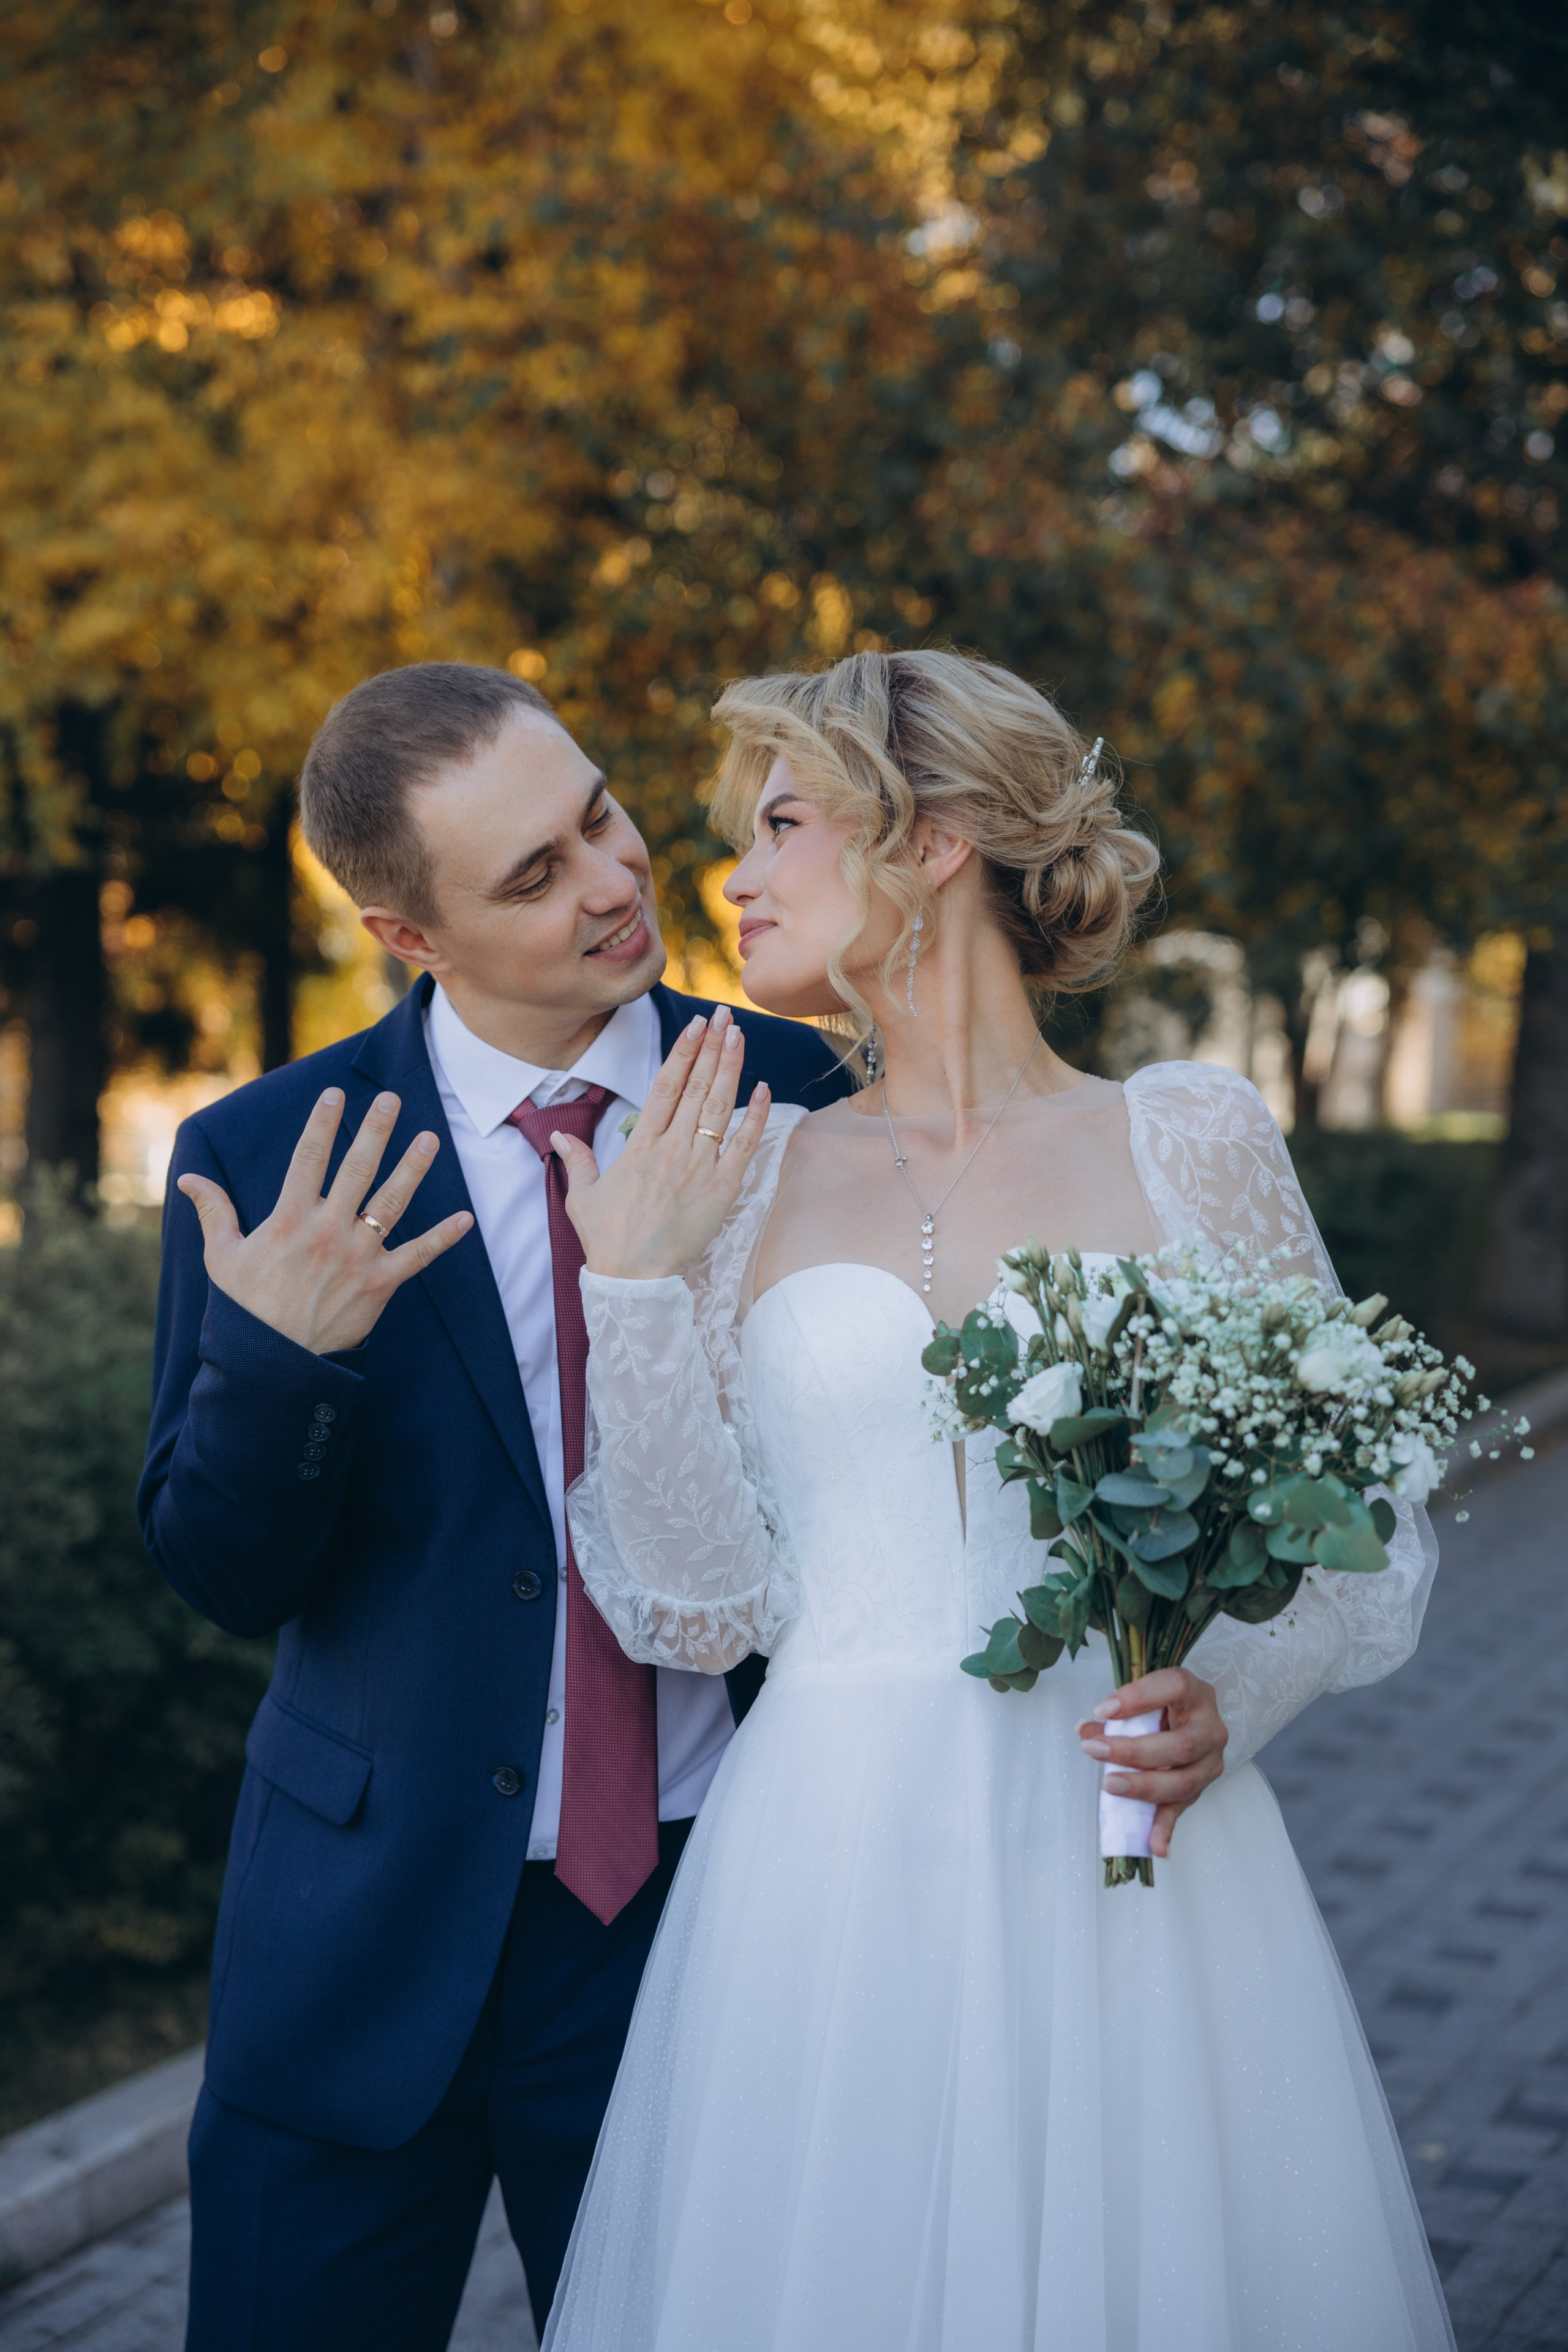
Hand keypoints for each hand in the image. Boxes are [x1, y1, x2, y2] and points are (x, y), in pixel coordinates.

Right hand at [177, 1088, 473, 1354]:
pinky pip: (418, 1256)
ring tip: (430, 1138)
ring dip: (412, 1168)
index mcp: (289, 1218)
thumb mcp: (223, 1257)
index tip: (335, 1093)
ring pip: (391, 1202)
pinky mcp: (380, 1284)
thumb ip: (214, 1211)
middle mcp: (327, 1230)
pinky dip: (443, 1238)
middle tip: (392, 1099)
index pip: (308, 1157)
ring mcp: (357, 1256)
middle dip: (375, 1131)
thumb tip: (188, 1178)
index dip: (323, 1123)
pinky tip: (466, 1218)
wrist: (273, 1362)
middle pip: (356, 1169)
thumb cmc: (247, 1308)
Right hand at [556, 1006, 771, 1279]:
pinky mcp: (722, 1190)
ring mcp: (699, 1167)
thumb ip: (576, 1160)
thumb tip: (558, 1135)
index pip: (665, 1085)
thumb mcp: (583, 1197)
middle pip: (697, 1087)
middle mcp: (672, 1148)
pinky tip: (764, 1089)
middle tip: (725, 1016)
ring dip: (732, 1068)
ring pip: (720, 1107)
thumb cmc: (608, 1240)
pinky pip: (744, 1146)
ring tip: (740, 1036)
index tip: (696, 1025)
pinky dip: (756, 1116)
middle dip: (712, 1047)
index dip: (683, 1051)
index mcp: (640, 1145)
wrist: (633, 1279)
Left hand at [1077, 1668, 1228, 1858]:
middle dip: (1134, 1752)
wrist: (1191, 1719)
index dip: (1138, 1698)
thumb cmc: (1163, 1707)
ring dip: (1144, 1787)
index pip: (1174, 1687)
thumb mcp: (1142, 1702)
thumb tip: (1085, 1730)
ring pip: (1184, 1781)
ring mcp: (1211, 1761)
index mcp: (1194, 1694)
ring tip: (1110, 1786)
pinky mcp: (1202, 1787)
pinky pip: (1183, 1810)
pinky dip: (1166, 1829)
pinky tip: (1155, 1846)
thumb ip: (1115, 1715)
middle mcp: (1210, 1727)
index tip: (1102, 1710)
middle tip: (1094, 1750)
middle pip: (1180, 1745)